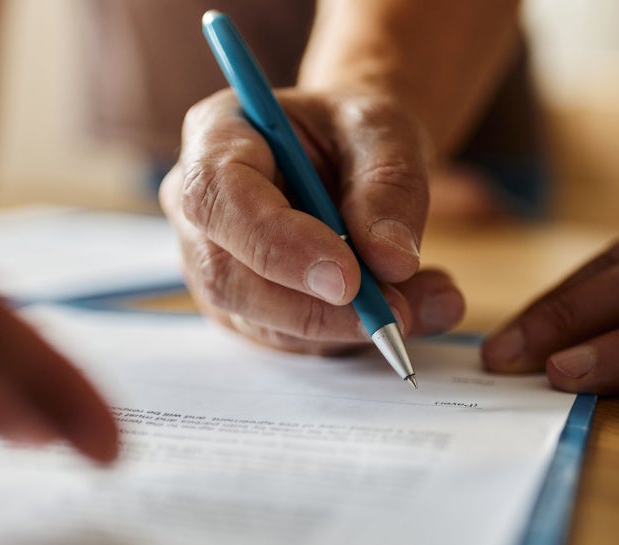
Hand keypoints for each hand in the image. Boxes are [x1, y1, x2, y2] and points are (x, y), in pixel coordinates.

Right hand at [158, 88, 464, 353]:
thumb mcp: (386, 132)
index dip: (276, 244)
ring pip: (259, 320)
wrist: (352, 157)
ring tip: (421, 303)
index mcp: (215, 136)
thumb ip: (391, 186)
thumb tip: (391, 262)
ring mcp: (211, 262)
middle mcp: (197, 206)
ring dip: (341, 326)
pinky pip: (286, 340)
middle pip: (227, 275)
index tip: (347, 276)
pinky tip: (400, 308)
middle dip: (314, 306)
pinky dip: (345, 335)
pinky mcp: (241, 307)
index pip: (217, 197)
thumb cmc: (355, 133)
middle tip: (395, 310)